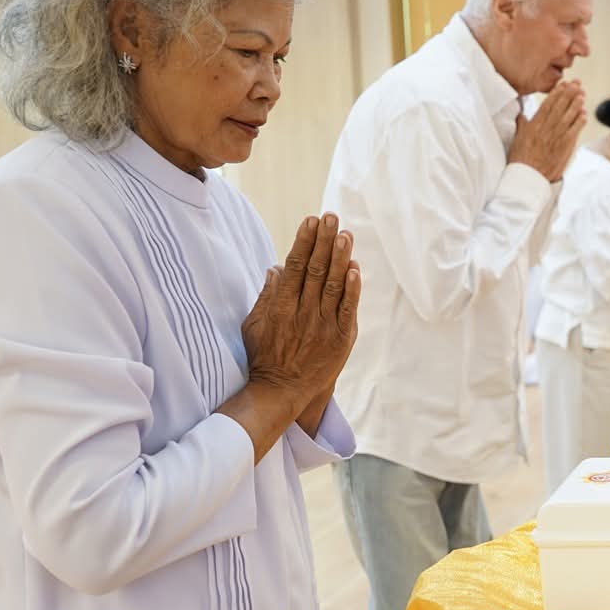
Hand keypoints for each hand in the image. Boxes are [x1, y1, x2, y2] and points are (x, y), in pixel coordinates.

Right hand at [242, 213, 359, 409]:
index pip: (295, 267)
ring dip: (340, 258)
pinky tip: (355, 269)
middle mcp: (302, 313)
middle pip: (316, 270)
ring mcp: (323, 326)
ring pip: (333, 286)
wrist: (282, 392)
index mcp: (281, 306)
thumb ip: (266, 295)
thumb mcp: (254, 324)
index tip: (311, 221)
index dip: (304, 242)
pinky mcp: (340, 339)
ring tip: (345, 234)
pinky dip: (352, 290)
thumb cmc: (265, 357)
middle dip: (324, 241)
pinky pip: (347, 310)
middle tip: (331, 217)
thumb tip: (277, 267)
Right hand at [508, 79, 586, 182]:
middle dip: (569, 93)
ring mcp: (557, 137)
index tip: (563, 84)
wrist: (528, 177)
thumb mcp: (517, 138)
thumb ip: (521, 124)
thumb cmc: (521, 159)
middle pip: (560, 107)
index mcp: (534, 124)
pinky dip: (579, 122)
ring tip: (582, 94)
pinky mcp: (565, 146)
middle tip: (577, 83)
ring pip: (568, 116)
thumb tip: (521, 114)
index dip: (557, 93)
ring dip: (576, 104)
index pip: (548, 104)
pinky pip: (574, 131)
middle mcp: (546, 128)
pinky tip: (584, 113)